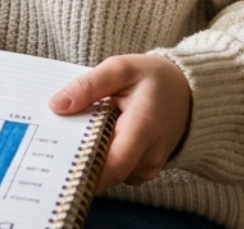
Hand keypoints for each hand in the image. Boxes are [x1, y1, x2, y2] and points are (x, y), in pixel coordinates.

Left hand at [49, 54, 191, 187]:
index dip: (83, 169)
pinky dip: (102, 157)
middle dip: (78, 158)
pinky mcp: (143, 172)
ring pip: (108, 174)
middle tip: (56, 138)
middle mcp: (149, 156)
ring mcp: (148, 168)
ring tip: (80, 130)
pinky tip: (96, 137)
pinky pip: (115, 172)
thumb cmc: (154, 79)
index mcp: (144, 128)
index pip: (112, 166)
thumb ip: (88, 86)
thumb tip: (56, 106)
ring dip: (90, 156)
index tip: (56, 159)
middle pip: (105, 172)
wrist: (187, 93)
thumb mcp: (121, 69)